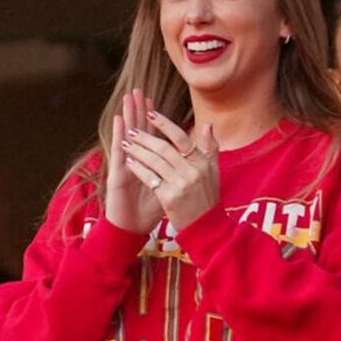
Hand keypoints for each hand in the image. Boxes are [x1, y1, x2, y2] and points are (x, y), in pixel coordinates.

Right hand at [104, 89, 165, 233]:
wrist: (133, 228)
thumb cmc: (149, 210)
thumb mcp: (168, 188)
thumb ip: (177, 172)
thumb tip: (192, 161)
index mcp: (148, 163)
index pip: (151, 136)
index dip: (152, 119)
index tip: (154, 101)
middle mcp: (135, 160)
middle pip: (138, 130)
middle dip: (138, 110)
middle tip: (139, 90)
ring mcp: (125, 165)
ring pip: (127, 135)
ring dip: (128, 115)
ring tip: (129, 96)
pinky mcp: (118, 173)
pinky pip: (119, 150)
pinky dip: (119, 134)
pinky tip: (120, 120)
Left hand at [120, 108, 219, 231]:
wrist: (206, 228)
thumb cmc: (208, 198)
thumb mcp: (214, 171)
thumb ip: (210, 148)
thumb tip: (208, 124)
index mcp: (203, 163)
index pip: (182, 138)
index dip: (164, 124)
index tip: (150, 113)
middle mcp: (193, 172)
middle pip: (164, 148)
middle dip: (145, 137)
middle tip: (131, 130)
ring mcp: (181, 185)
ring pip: (154, 162)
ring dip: (138, 151)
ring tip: (126, 143)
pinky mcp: (170, 198)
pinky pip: (150, 178)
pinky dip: (139, 169)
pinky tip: (130, 162)